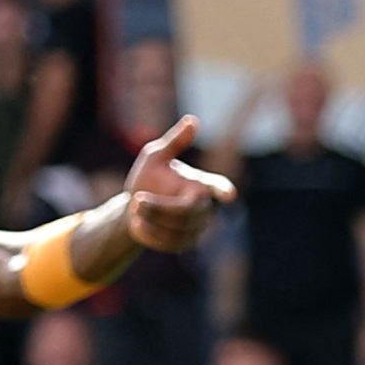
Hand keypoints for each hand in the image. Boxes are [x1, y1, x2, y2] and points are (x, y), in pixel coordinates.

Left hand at [120, 116, 237, 254]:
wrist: (134, 207)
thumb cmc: (148, 178)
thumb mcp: (155, 156)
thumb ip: (174, 141)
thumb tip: (192, 120)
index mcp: (200, 183)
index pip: (216, 186)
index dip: (222, 190)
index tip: (230, 194)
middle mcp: (203, 206)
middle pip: (185, 211)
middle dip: (158, 207)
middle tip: (136, 200)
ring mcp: (196, 227)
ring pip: (175, 228)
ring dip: (150, 219)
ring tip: (135, 208)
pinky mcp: (184, 243)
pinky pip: (167, 242)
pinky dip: (148, 233)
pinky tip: (138, 223)